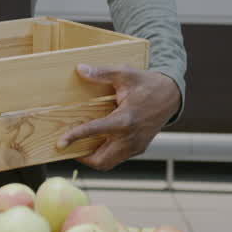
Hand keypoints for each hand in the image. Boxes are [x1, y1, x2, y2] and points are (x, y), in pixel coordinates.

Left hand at [57, 64, 181, 170]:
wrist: (171, 95)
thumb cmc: (147, 83)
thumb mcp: (125, 73)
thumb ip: (102, 73)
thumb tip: (80, 69)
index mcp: (125, 120)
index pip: (94, 132)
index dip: (75, 138)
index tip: (60, 144)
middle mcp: (130, 138)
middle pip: (101, 160)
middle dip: (82, 157)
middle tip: (69, 146)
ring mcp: (136, 146)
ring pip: (109, 163)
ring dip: (94, 157)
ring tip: (81, 144)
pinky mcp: (139, 148)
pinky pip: (118, 157)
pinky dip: (105, 154)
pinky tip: (97, 140)